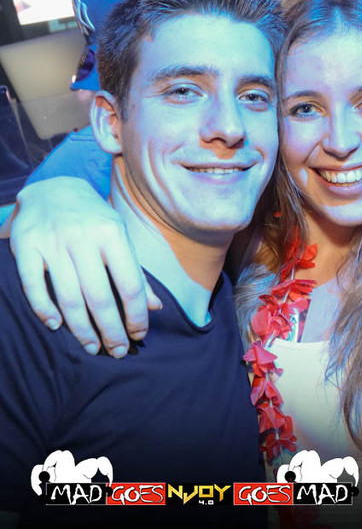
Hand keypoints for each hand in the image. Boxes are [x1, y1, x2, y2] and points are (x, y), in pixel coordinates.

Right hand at [9, 177, 159, 356]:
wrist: (52, 188)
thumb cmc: (93, 220)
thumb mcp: (120, 238)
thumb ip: (136, 273)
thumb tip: (156, 307)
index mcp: (113, 234)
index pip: (130, 283)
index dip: (136, 314)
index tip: (139, 335)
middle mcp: (83, 238)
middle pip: (99, 295)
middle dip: (111, 329)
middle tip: (116, 351)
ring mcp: (53, 242)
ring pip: (68, 296)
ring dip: (81, 328)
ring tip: (92, 346)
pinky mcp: (26, 246)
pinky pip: (34, 286)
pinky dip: (44, 309)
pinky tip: (56, 326)